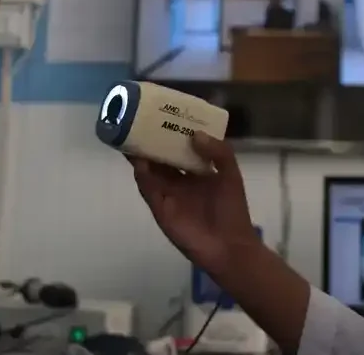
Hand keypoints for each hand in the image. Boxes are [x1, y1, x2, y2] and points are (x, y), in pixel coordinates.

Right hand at [128, 133, 259, 274]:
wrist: (230, 246)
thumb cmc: (232, 210)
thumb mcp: (230, 175)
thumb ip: (219, 152)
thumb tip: (195, 133)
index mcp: (196, 172)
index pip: (179, 149)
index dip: (170, 134)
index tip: (162, 116)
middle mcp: (179, 182)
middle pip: (160, 159)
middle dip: (150, 143)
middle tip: (138, 122)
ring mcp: (168, 195)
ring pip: (150, 172)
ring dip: (141, 157)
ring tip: (131, 137)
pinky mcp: (161, 210)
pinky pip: (149, 191)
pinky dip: (143, 177)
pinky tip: (139, 163)